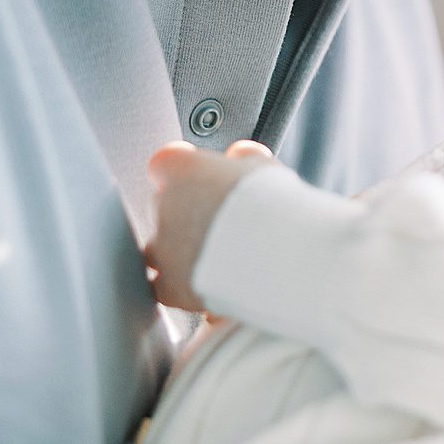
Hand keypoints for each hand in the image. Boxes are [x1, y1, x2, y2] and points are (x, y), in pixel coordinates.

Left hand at [146, 139, 271, 310]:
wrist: (284, 257)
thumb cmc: (278, 209)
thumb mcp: (265, 168)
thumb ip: (245, 158)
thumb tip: (239, 155)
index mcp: (182, 169)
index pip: (164, 163)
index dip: (182, 173)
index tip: (198, 180)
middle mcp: (164, 206)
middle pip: (162, 206)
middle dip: (186, 214)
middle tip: (222, 223)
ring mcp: (164, 248)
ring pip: (159, 248)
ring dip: (181, 251)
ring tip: (218, 257)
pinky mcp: (173, 286)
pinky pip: (164, 287)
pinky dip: (181, 286)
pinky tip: (206, 286)